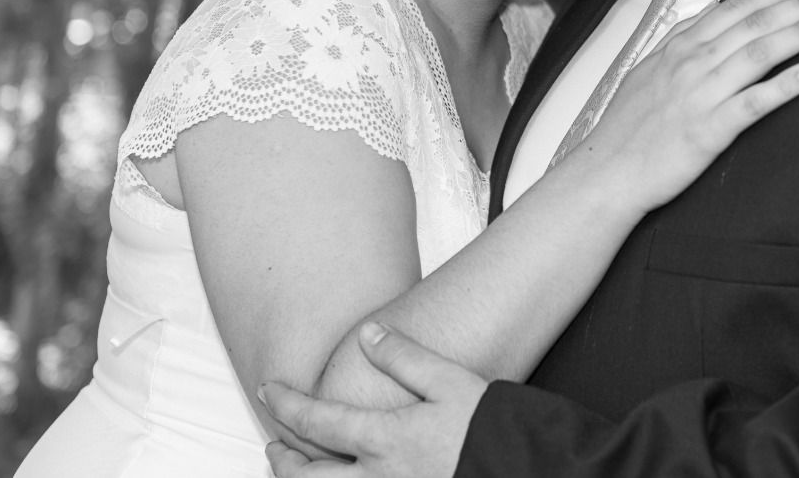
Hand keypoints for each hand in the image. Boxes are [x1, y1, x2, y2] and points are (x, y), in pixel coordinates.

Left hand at [263, 322, 485, 477]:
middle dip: (283, 462)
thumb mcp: (450, 381)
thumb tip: (367, 334)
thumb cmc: (490, 428)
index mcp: (385, 440)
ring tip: (297, 471)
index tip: (270, 391)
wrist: (528, 470)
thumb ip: (404, 357)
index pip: (317, 422)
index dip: (287, 405)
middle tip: (273, 445)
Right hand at [574, 0, 798, 210]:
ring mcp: (700, 94)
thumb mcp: (649, 69)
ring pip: (758, 53)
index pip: (735, 7)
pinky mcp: (708, 130)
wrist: (607, 173)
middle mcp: (691, 62)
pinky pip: (753, 103)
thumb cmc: (628, 126)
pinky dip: (784, 85)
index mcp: (679, 46)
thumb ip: (681, 39)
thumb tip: (711, 11)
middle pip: (754, 22)